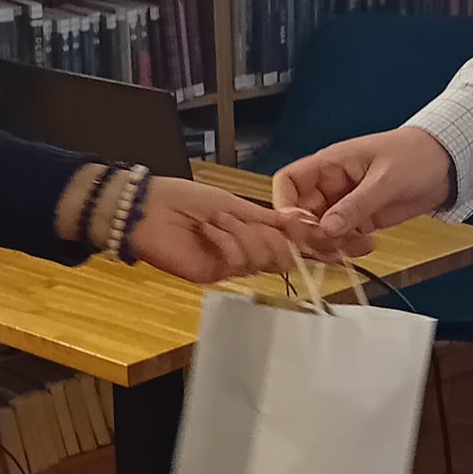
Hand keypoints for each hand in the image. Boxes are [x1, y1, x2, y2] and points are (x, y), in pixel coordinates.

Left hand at [128, 178, 317, 284]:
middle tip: (251, 221)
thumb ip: (267, 219)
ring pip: (260, 261)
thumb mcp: (233, 203)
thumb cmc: (185, 198)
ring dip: (244, 236)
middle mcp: (242, 251)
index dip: (302, 243)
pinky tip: (210, 231)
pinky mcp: (211, 275)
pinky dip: (227, 243)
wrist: (148, 209)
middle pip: (278, 256)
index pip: (283, 243)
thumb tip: (303, 224)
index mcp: (248, 232)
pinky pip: (236, 263)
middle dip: (271, 237)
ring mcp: (227, 265)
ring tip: (219, 220)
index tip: (324, 241)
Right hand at [270, 126, 455, 255]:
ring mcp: (345, 204)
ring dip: (331, 246)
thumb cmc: (416, 155)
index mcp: (330, 164)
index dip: (285, 205)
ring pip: (320, 231)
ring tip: (354, 248)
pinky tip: (366, 246)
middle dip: (311, 235)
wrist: (448, 164)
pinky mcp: (361, 220)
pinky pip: (342, 239)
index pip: (289, 182)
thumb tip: (325, 229)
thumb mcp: (385, 179)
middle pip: (301, 214)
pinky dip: (348, 248)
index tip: (298, 227)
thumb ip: (355, 205)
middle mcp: (331, 185)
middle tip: (329, 247)